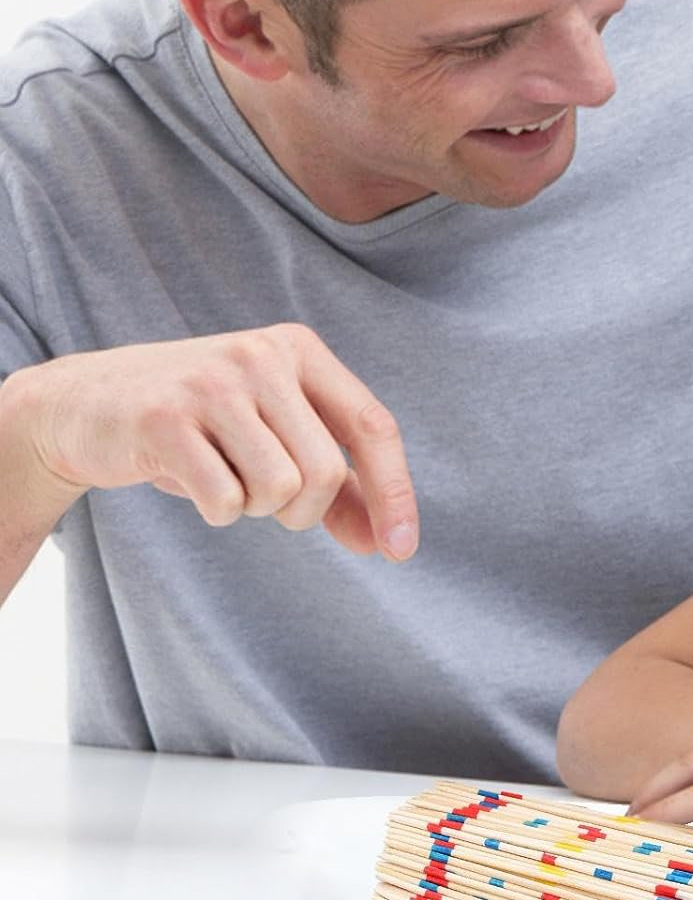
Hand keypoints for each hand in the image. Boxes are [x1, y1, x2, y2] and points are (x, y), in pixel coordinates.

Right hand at [7, 323, 417, 558]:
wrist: (82, 406)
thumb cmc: (199, 427)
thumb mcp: (274, 437)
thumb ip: (335, 486)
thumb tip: (385, 543)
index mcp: (300, 350)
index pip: (373, 425)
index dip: (394, 491)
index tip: (402, 549)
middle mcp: (262, 355)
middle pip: (325, 470)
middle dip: (302, 510)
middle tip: (264, 500)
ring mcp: (212, 382)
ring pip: (279, 488)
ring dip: (255, 508)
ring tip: (222, 478)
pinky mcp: (164, 417)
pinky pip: (225, 499)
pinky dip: (217, 510)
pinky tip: (189, 479)